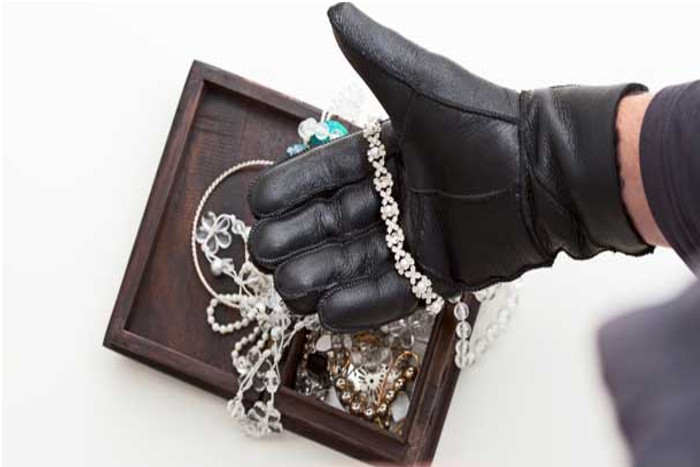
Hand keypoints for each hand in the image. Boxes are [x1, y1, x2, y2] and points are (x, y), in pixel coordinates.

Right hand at [248, 2, 650, 331]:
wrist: (547, 172)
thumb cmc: (486, 124)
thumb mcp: (421, 87)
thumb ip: (375, 56)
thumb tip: (334, 13)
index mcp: (387, 155)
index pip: (326, 175)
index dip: (291, 190)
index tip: (258, 204)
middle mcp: (397, 197)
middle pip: (332, 223)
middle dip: (295, 238)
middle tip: (262, 252)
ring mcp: (418, 237)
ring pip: (355, 261)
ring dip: (319, 276)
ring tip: (285, 288)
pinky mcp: (441, 271)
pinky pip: (392, 292)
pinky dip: (360, 304)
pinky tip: (326, 312)